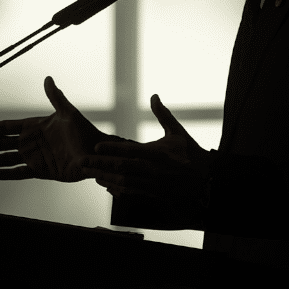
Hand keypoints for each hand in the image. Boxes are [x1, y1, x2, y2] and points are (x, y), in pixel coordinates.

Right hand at [0, 76, 113, 181]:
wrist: (96, 153)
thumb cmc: (84, 131)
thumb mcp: (68, 113)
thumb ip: (56, 97)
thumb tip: (48, 78)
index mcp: (34, 126)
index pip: (7, 127)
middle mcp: (31, 142)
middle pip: (3, 144)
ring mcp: (35, 157)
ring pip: (7, 159)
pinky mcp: (41, 171)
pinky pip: (20, 173)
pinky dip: (7, 174)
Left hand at [83, 94, 210, 205]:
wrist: (206, 180)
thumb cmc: (191, 154)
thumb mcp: (178, 132)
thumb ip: (163, 114)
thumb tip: (154, 95)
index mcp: (157, 153)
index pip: (129, 150)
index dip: (111, 149)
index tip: (95, 146)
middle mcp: (152, 169)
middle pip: (121, 167)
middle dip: (100, 164)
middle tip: (82, 161)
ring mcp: (152, 183)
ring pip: (123, 182)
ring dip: (106, 178)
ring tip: (90, 173)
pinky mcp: (153, 193)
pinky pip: (131, 192)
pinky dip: (117, 189)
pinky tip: (106, 184)